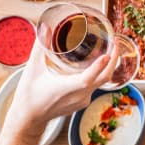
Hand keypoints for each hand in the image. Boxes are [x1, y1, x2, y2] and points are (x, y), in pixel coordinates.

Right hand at [4, 43, 119, 136]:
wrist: (29, 118)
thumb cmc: (28, 95)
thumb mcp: (32, 69)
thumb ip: (39, 48)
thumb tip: (45, 27)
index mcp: (66, 88)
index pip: (87, 79)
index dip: (98, 67)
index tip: (108, 54)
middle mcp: (78, 96)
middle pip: (103, 78)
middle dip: (113, 61)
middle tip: (115, 43)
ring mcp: (83, 100)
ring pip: (101, 82)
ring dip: (108, 67)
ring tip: (110, 50)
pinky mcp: (83, 102)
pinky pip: (96, 87)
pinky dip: (100, 74)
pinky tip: (99, 64)